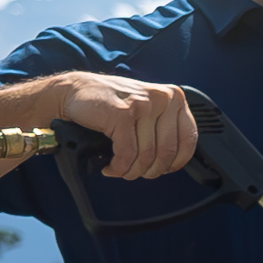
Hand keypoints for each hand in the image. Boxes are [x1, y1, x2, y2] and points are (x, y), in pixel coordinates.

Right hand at [56, 73, 198, 178]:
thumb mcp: (147, 108)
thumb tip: (174, 160)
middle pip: (166, 152)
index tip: (163, 170)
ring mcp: (142, 104)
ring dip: (131, 171)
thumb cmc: (110, 103)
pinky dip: (118, 167)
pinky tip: (111, 166)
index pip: (189, 139)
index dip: (176, 162)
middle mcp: (162, 98)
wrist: (74, 91)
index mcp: (174, 97)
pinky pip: (127, 154)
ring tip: (120, 169)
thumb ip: (164, 127)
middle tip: (135, 172)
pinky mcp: (122, 114)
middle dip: (150, 170)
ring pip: (146, 156)